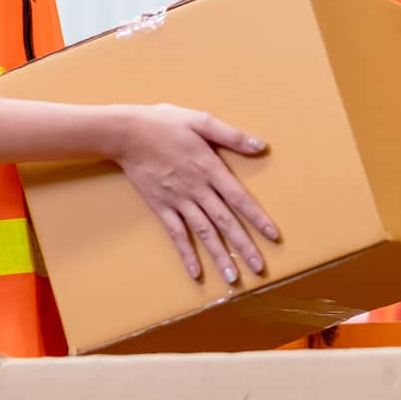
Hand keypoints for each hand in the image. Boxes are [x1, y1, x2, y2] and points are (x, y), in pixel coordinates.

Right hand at [109, 104, 280, 282]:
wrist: (127, 133)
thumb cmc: (165, 123)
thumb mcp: (201, 121)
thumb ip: (231, 136)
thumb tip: (260, 145)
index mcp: (210, 168)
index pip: (239, 198)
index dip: (257, 217)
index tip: (273, 236)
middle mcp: (197, 189)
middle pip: (225, 222)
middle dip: (244, 246)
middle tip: (259, 268)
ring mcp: (179, 201)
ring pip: (204, 233)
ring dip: (220, 256)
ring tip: (234, 279)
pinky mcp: (161, 208)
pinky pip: (177, 235)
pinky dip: (187, 254)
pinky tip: (196, 273)